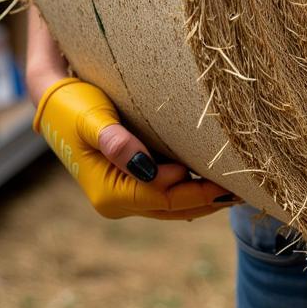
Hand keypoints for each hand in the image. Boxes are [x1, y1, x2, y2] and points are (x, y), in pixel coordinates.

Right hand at [25, 7, 234, 218]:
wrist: (56, 100)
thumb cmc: (74, 106)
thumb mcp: (91, 119)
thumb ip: (115, 141)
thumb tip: (145, 166)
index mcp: (109, 194)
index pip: (165, 197)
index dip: (196, 189)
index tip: (227, 178)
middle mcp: (119, 202)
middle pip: (176, 207)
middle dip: (210, 199)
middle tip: (250, 187)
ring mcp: (128, 194)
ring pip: (177, 205)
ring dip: (207, 197)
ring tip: (243, 186)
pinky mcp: (136, 181)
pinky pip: (172, 193)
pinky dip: (196, 189)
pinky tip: (219, 179)